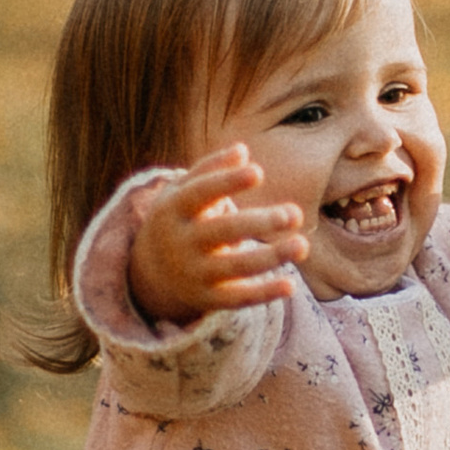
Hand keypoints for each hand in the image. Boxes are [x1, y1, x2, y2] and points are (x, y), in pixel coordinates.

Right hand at [128, 149, 308, 325]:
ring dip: (271, 257)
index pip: (200, 193)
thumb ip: (209, 168)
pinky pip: (238, 298)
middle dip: (258, 223)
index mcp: (174, 209)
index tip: (259, 172)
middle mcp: (182, 243)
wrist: (147, 276)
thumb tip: (243, 151)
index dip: (228, 182)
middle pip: (222, 231)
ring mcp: (194, 273)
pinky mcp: (207, 299)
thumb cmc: (177, 220)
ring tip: (302, 245)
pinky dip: (264, 293)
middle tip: (295, 214)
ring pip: (236, 266)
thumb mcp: (181, 192)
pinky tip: (290, 285)